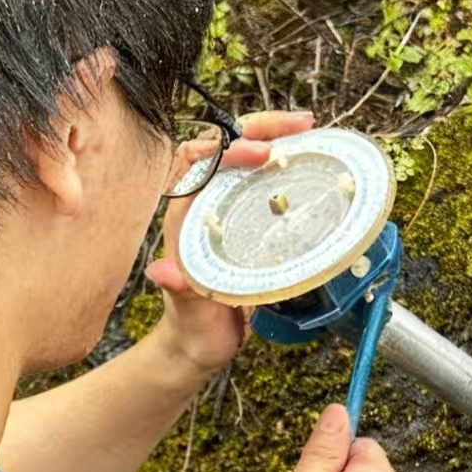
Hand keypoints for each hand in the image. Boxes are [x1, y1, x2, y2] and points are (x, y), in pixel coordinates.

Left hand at [146, 109, 313, 378]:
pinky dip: (282, 163)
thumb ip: (178, 292)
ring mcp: (221, 210)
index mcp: (182, 219)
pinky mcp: (241, 219)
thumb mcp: (188, 312)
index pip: (198, 163)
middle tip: (300, 126)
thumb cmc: (192, 327)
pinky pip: (257, 179)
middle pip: (221, 146)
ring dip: (272, 137)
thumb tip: (162, 272)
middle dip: (257, 128)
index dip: (228, 150)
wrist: (197, 345)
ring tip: (309, 132)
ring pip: (240, 157)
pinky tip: (307, 161)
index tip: (262, 154)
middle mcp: (200, 206)